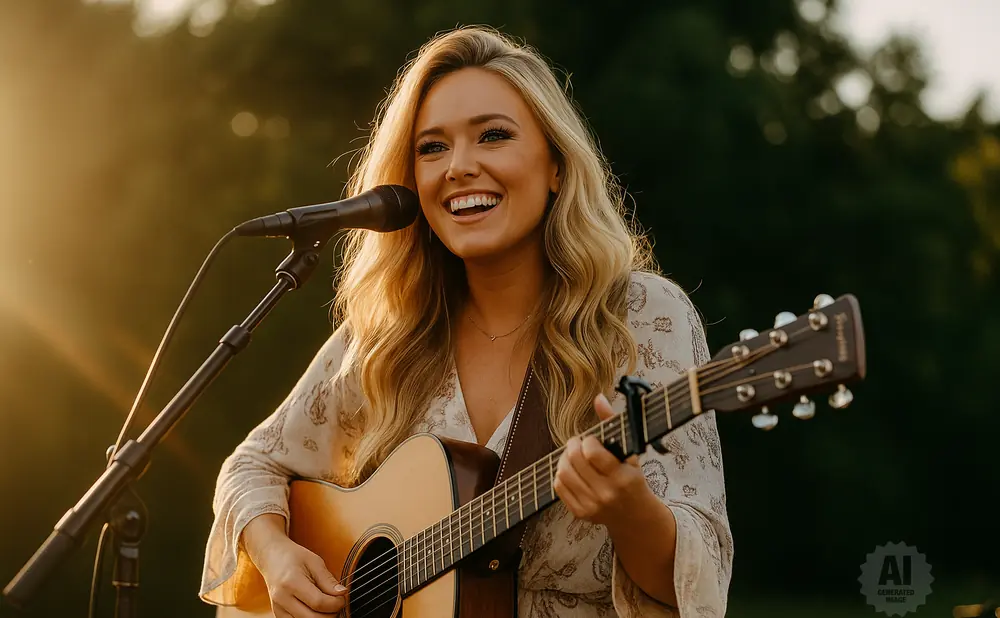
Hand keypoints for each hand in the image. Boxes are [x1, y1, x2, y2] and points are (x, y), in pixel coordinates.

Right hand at [255, 535, 347, 617]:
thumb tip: (342, 593)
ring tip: (326, 605)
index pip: (319, 603)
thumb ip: (328, 580)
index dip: (336, 603)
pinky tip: (316, 609)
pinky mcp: (278, 615)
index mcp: (291, 583)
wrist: (272, 558)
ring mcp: (278, 609)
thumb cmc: (294, 557)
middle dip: (331, 614)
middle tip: (337, 603)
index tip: (342, 597)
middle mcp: (282, 599)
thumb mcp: (314, 562)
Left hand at [553, 393, 651, 527]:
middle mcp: (606, 493)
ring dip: (564, 458)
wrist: (634, 516)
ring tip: (573, 454)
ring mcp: (592, 506)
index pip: (592, 453)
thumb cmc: (632, 479)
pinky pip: (558, 486)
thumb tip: (599, 397)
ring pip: (563, 473)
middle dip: (573, 445)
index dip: (588, 441)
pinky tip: (571, 470)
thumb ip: (612, 423)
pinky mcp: (580, 513)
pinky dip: (561, 474)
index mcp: (622, 478)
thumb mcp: (629, 452)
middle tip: (578, 442)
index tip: (592, 440)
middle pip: (575, 461)